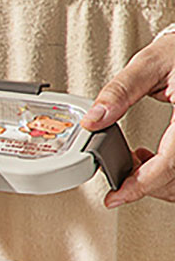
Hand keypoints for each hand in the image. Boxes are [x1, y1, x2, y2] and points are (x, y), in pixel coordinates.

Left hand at [83, 32, 174, 205]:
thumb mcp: (151, 63)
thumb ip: (121, 90)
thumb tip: (94, 119)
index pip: (168, 164)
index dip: (140, 185)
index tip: (114, 197)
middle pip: (173, 178)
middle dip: (145, 184)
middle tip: (121, 179)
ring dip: (154, 181)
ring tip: (134, 163)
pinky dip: (163, 173)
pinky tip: (147, 158)